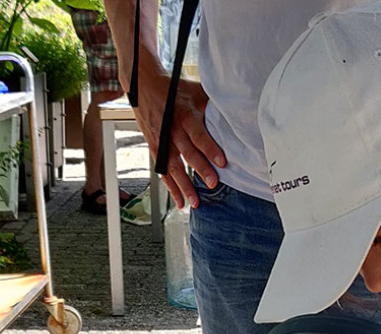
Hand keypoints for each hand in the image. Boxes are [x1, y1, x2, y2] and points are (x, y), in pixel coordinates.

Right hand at [130, 68, 225, 208]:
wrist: (144, 85)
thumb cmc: (175, 89)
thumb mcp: (196, 91)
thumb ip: (212, 105)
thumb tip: (236, 111)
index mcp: (185, 114)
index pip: (198, 134)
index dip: (210, 148)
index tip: (222, 162)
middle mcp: (172, 129)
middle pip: (187, 153)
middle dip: (200, 169)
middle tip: (212, 184)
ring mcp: (162, 140)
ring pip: (173, 167)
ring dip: (184, 186)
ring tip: (195, 202)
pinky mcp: (155, 147)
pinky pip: (163, 171)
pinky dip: (171, 187)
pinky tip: (179, 201)